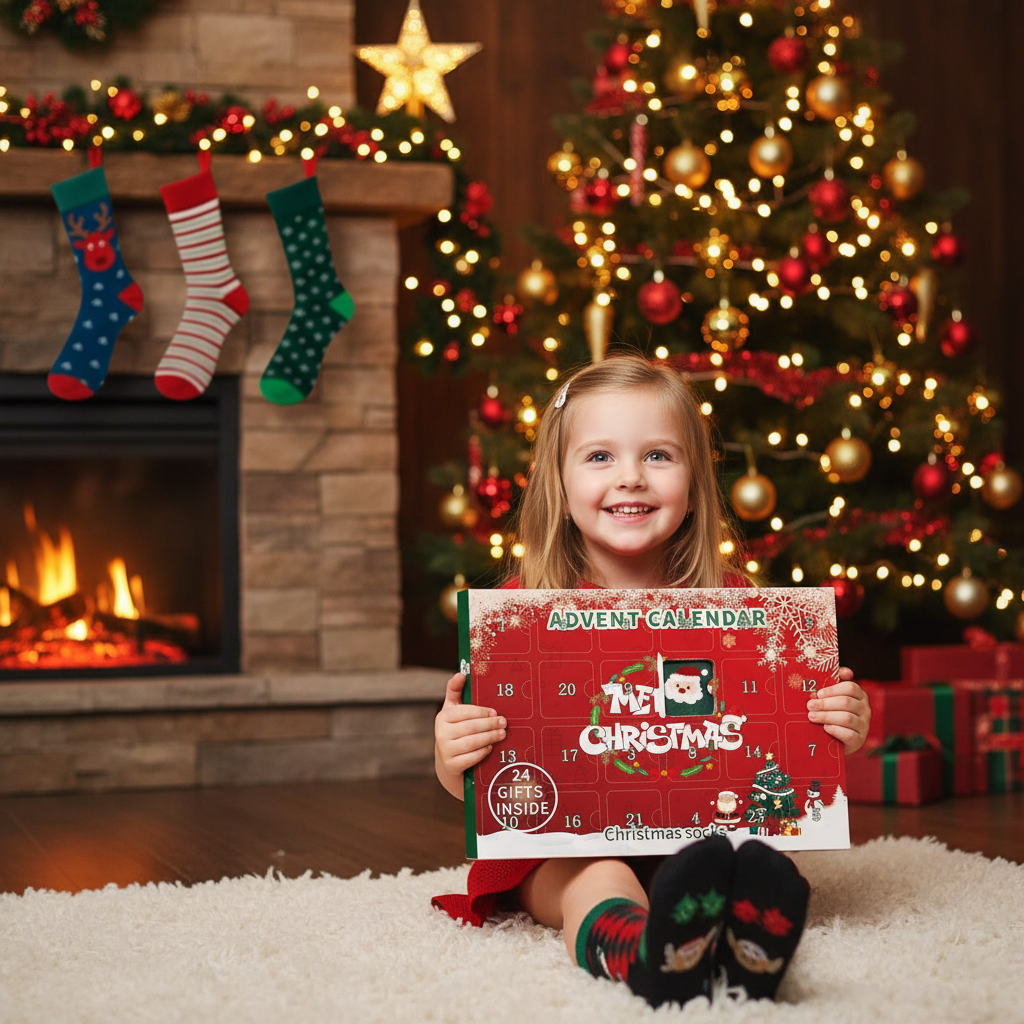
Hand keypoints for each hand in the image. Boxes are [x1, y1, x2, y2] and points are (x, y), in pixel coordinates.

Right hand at [435, 672, 506, 798]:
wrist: (448, 761)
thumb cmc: (455, 730)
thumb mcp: (453, 710)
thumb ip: (455, 691)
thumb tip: (461, 673)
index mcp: (443, 717)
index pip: (465, 712)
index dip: (482, 712)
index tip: (496, 712)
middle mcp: (441, 733)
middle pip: (471, 727)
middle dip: (490, 725)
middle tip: (504, 723)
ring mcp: (445, 750)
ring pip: (472, 742)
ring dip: (490, 737)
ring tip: (502, 734)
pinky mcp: (452, 765)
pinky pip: (471, 758)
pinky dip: (482, 752)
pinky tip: (490, 747)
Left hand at [806, 667, 870, 753]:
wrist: (833, 739)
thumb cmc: (831, 712)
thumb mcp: (831, 697)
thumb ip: (833, 682)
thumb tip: (845, 671)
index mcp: (859, 695)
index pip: (851, 687)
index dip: (833, 689)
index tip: (818, 693)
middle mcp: (865, 709)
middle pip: (846, 702)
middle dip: (825, 704)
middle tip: (809, 705)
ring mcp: (864, 725)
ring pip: (847, 718)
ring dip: (826, 716)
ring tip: (812, 716)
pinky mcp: (859, 740)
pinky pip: (849, 735)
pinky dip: (835, 730)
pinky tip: (825, 728)